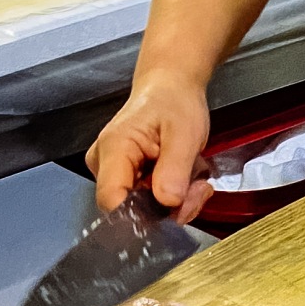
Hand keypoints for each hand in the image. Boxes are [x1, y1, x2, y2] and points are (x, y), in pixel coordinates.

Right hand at [85, 73, 213, 219]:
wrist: (171, 89)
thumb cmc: (173, 102)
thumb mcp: (184, 133)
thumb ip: (174, 168)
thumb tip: (168, 203)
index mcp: (113, 149)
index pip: (112, 201)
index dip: (143, 216)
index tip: (177, 207)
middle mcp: (105, 166)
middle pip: (132, 210)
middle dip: (171, 206)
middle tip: (199, 187)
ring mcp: (115, 174)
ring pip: (145, 210)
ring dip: (178, 201)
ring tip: (195, 176)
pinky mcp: (128, 180)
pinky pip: (150, 203)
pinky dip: (174, 196)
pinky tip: (187, 177)